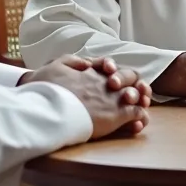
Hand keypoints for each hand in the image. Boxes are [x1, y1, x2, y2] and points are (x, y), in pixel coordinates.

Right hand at [19, 55, 150, 138]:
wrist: (47, 111)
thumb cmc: (46, 90)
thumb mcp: (55, 66)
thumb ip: (72, 61)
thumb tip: (86, 63)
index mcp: (91, 72)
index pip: (110, 66)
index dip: (115, 71)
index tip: (112, 78)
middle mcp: (105, 82)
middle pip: (129, 76)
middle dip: (133, 82)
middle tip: (131, 92)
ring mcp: (112, 98)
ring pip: (136, 95)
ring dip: (140, 99)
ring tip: (139, 106)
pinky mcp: (116, 115)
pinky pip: (136, 113)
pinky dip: (140, 117)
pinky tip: (137, 124)